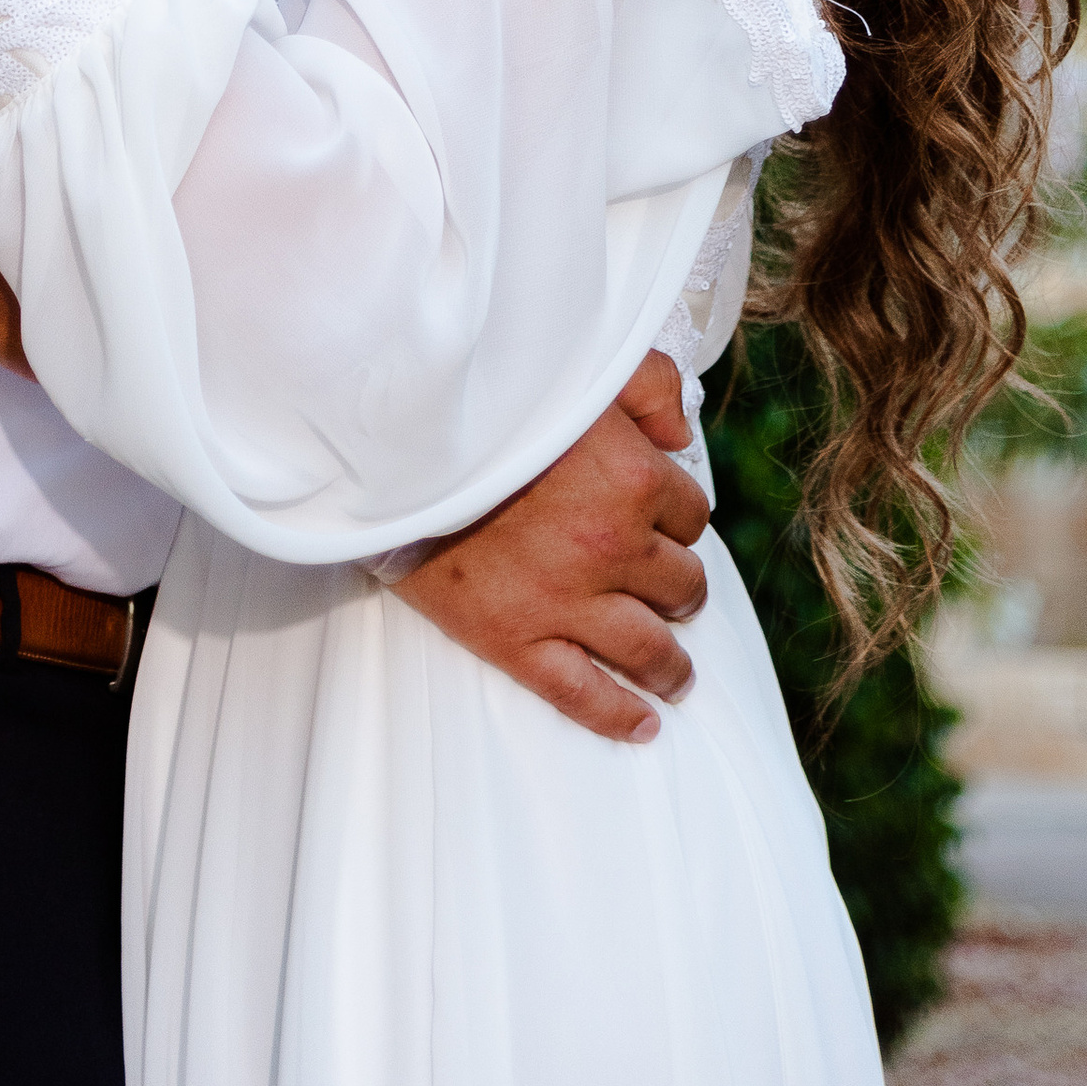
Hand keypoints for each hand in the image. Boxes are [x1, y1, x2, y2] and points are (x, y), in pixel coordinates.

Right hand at [392, 351, 709, 742]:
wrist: (395, 432)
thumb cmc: (487, 390)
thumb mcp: (581, 361)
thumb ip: (650, 384)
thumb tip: (683, 435)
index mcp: (634, 478)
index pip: (691, 514)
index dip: (677, 516)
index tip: (661, 519)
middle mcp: (612, 546)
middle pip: (680, 585)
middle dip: (680, 588)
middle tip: (671, 593)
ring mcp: (565, 599)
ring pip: (648, 650)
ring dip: (671, 666)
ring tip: (676, 677)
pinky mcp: (514, 637)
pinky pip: (583, 694)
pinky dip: (619, 716)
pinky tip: (642, 724)